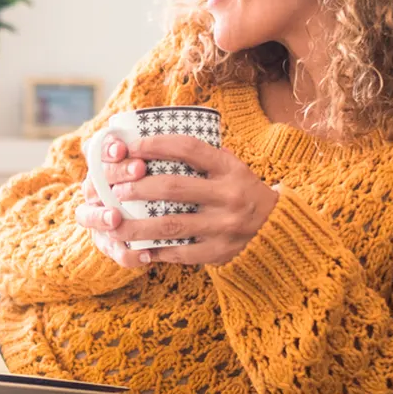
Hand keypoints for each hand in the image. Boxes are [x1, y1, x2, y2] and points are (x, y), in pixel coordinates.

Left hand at [78, 135, 279, 266]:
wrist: (277, 227)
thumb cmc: (241, 190)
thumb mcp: (231, 166)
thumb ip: (202, 156)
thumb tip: (151, 140)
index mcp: (230, 168)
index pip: (188, 148)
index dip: (156, 145)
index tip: (131, 147)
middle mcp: (229, 195)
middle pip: (173, 188)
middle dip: (138, 187)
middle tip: (116, 189)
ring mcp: (225, 226)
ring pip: (171, 225)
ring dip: (138, 225)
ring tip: (115, 224)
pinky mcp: (221, 252)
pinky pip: (181, 253)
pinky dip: (157, 251)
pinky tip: (138, 249)